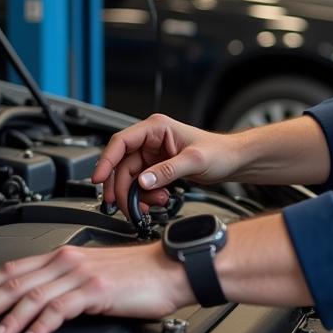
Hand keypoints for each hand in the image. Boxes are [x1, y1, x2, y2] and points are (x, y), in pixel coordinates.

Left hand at [0, 242, 190, 332]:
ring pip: (34, 294)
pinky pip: (61, 307)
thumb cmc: (140, 275)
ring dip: (9, 316)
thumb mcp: (95, 275)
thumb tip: (42, 307)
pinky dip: (41, 324)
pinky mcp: (97, 290)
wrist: (171, 269)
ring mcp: (82, 274)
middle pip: (17, 280)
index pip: (16, 267)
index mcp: (66, 255)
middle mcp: (69, 261)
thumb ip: (68, 286)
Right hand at [91, 114, 242, 219]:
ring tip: (152, 203)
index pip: (121, 142)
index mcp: (156, 128)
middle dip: (121, 186)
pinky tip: (159, 200)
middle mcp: (151, 139)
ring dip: (136, 194)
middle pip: (121, 164)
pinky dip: (146, 195)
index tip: (98, 179)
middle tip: (123, 205)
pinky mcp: (157, 168)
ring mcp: (153, 155)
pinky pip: (141, 184)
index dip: (106, 161)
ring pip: (130, 177)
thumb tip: (144, 181)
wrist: (233, 161)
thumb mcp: (194, 161)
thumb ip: (167, 171)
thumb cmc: (219, 152)